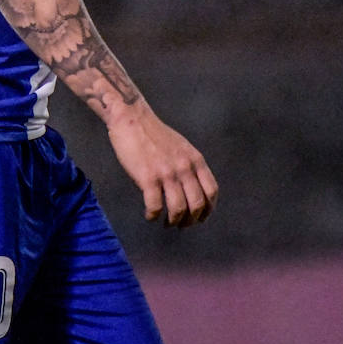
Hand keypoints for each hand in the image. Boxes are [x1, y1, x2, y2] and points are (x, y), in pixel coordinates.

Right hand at [107, 103, 217, 227]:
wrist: (131, 118)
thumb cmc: (152, 133)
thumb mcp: (180, 147)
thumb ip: (189, 165)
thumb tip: (192, 189)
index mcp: (195, 160)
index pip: (211, 191)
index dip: (208, 210)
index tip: (200, 218)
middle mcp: (184, 167)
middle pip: (197, 205)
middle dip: (190, 220)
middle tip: (181, 225)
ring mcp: (166, 173)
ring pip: (178, 209)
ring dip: (173, 221)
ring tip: (166, 223)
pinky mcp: (147, 177)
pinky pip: (155, 206)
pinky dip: (153, 215)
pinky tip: (150, 215)